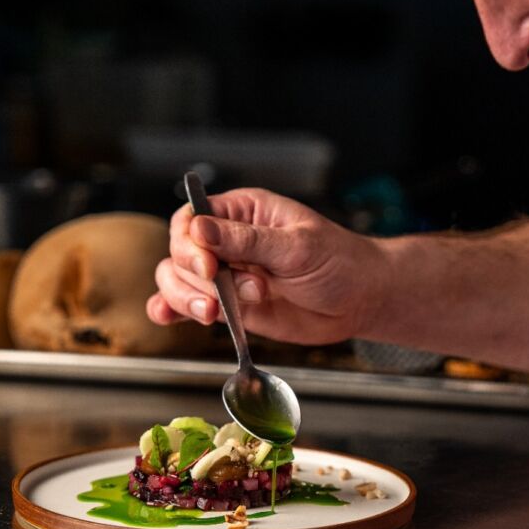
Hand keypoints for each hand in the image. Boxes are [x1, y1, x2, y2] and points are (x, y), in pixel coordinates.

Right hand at [146, 187, 377, 344]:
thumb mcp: (298, 247)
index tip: (209, 268)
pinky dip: (173, 310)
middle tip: (225, 296)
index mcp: (243, 212)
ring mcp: (226, 274)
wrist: (360, 300)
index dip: (190, 244)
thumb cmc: (340, 262)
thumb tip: (200, 228)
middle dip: (196, 279)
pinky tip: (167, 316)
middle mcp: (227, 240)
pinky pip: (189, 305)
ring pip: (177, 279)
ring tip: (217, 313)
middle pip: (179, 252)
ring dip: (187, 299)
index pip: (192, 219)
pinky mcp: (229, 305)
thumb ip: (248, 241)